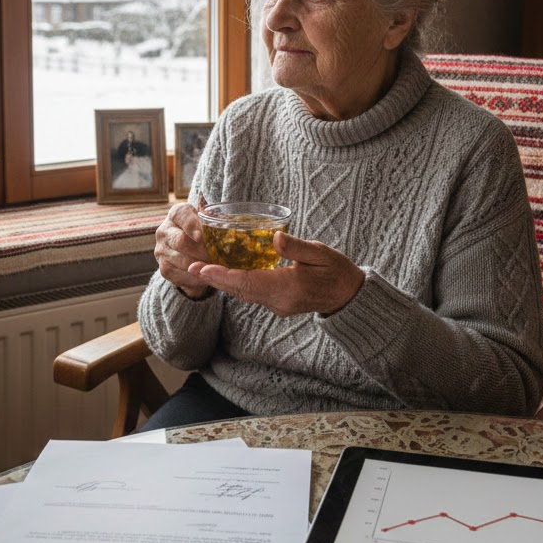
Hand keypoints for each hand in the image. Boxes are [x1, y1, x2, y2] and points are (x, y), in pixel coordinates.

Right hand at [154, 202, 213, 299]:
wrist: (192, 252)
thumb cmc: (204, 233)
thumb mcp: (209, 222)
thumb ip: (213, 221)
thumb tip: (223, 224)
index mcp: (176, 214)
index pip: (182, 216)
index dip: (192, 226)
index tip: (201, 236)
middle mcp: (164, 231)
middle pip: (181, 241)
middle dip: (202, 251)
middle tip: (217, 257)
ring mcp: (161, 251)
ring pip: (182, 261)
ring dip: (201, 266)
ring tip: (216, 268)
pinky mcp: (164, 269)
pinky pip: (181, 275)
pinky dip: (196, 278)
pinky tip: (206, 276)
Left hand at [188, 232, 364, 316]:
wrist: (350, 297)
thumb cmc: (337, 271)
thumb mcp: (320, 253)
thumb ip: (296, 246)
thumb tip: (274, 237)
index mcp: (287, 288)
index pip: (247, 282)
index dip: (222, 276)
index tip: (202, 269)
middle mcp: (278, 301)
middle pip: (240, 290)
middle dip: (216, 279)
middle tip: (192, 267)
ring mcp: (278, 306)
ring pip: (244, 294)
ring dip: (224, 283)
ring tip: (203, 270)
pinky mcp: (279, 304)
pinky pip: (252, 295)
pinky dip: (237, 284)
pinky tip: (228, 274)